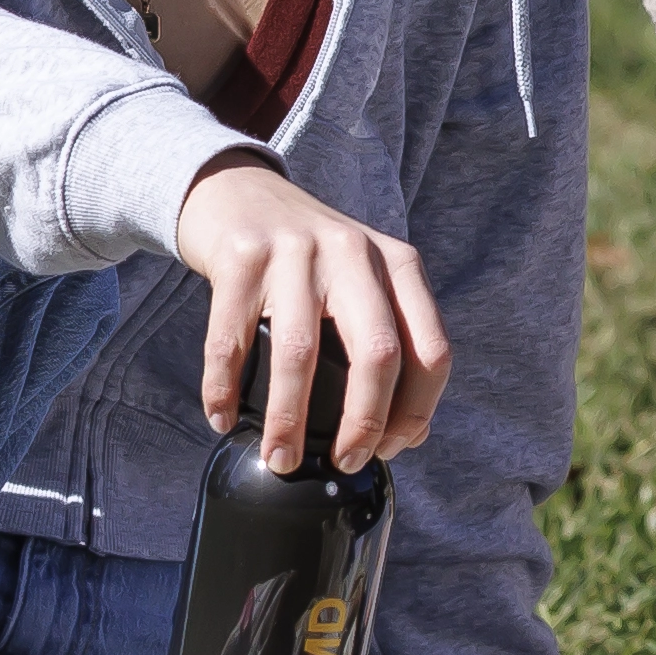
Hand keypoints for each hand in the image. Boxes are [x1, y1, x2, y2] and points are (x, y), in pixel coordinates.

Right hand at [174, 156, 451, 471]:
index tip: (391, 448)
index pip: (432, 350)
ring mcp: (296, 252)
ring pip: (300, 353)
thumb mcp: (365, 282)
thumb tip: (408, 434)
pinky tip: (223, 419)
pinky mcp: (240, 257)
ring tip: (280, 459)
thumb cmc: (310, 258)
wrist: (239, 192)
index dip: (417, 411)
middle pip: (379, 354)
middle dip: (364, 422)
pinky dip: (224, 390)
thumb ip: (390, 343)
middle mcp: (354, 254)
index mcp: (399, 265)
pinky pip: (229, 342)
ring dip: (289, 419)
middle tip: (345, 462)